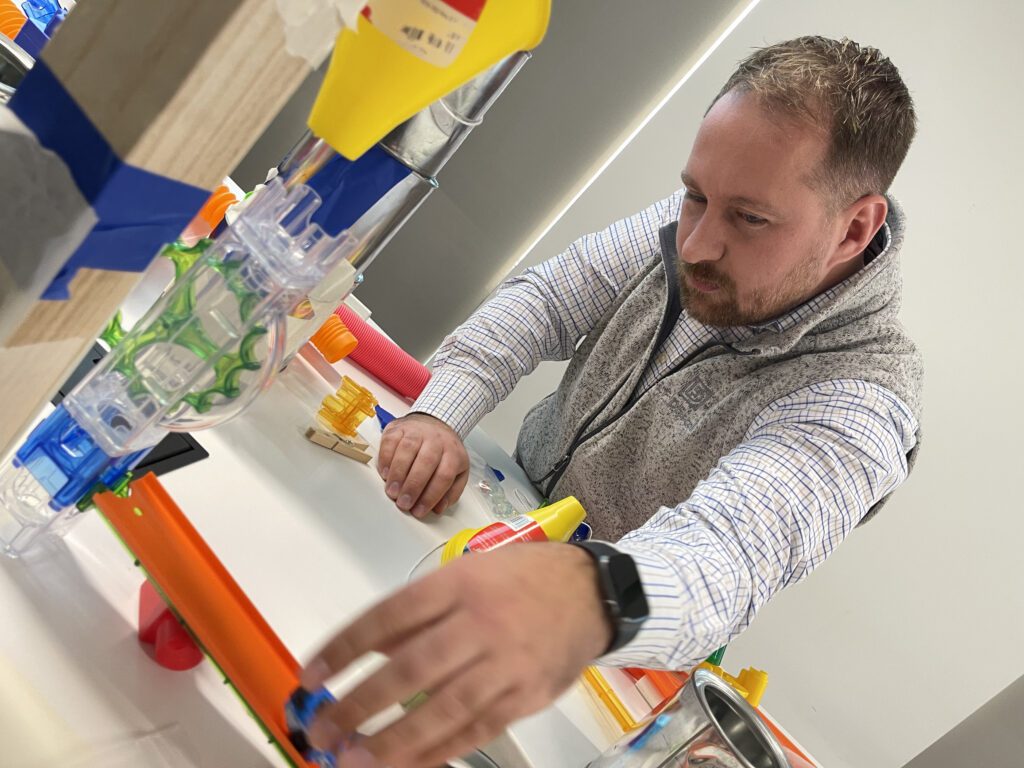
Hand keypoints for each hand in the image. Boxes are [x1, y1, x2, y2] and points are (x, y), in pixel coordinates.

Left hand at [300, 543, 613, 767]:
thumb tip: (365, 651)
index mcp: (458, 584)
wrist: (591, 593)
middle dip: (361, 704)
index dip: (346, 647)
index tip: (310, 676)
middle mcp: (480, 622)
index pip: (390, 616)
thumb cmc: (519, 580)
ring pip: (444, 708)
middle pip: (413, 667)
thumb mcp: (467, 574)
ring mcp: (506, 662)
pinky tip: (408, 766)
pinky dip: (439, 752)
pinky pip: (477, 730)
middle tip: (322, 732)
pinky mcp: (527, 695)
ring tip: (354, 762)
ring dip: (395, 741)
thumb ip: (420, 612)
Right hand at [377, 412, 469, 518]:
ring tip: (392, 492)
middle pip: (426, 462)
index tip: (419, 511)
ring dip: (398, 474)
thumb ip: (450, 492)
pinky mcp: (399, 428)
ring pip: (407, 450)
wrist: (434, 422)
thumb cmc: (444, 452)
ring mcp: (417, 431)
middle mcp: (436, 440)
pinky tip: (385, 474)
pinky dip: (386, 459)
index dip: (431, 496)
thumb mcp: (457, 471)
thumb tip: (438, 509)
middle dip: (413, 486)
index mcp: (453, 453)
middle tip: (403, 503)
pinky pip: (391, 442)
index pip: (444, 476)